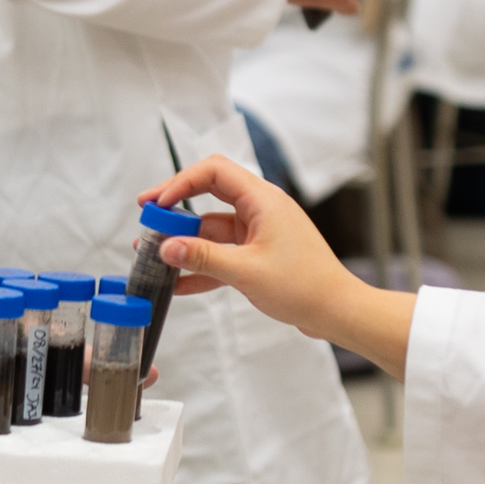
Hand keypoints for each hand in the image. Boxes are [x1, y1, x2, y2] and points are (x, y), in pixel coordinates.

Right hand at [141, 155, 407, 368]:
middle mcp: (260, 210)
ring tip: (155, 256)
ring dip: (185, 241)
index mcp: (263, 200)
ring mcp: (259, 232)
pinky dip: (202, 265)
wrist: (337, 311)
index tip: (157, 203)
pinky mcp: (258, 254)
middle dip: (176, 208)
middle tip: (147, 218)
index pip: (214, 172)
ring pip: (212, 228)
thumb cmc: (305, 286)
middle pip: (208, 194)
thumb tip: (166, 246)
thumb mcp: (246, 271)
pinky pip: (222, 253)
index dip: (180, 182)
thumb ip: (203, 257)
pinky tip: (179, 283)